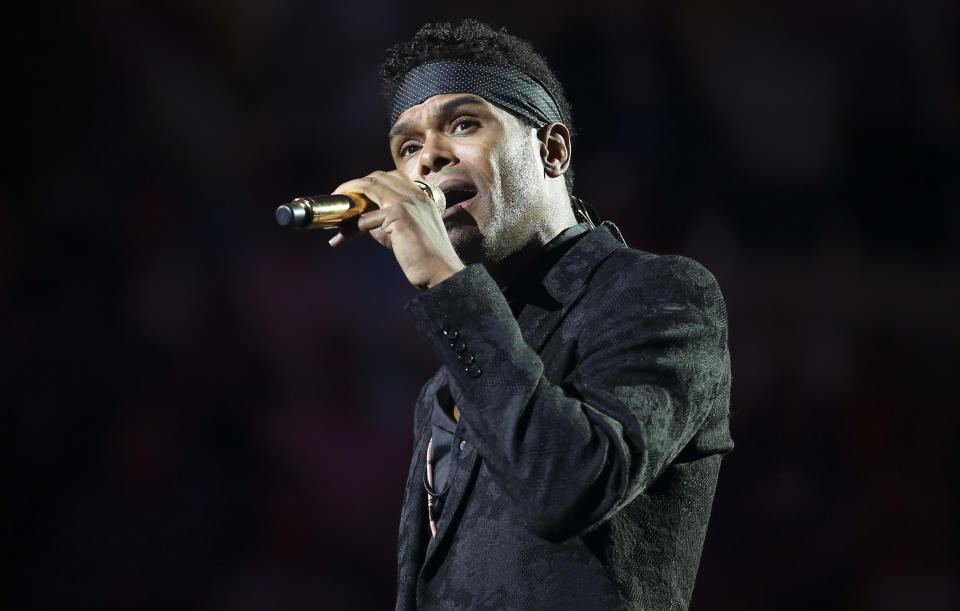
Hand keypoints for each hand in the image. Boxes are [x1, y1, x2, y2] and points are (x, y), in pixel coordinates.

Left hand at [328, 170, 464, 288]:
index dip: (369, 183)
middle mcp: (415, 194)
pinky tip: (343, 237)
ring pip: (369, 186)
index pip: (391, 177)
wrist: (440, 271)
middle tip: (339, 198)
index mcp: (420, 196)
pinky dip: (352, 227)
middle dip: (354, 185)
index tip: (355, 195)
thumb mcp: (404, 231)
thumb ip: (384, 220)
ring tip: (335, 208)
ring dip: (348, 195)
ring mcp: (407, 202)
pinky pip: (366, 218)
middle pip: (377, 177)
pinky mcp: (399, 215)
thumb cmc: (424, 257)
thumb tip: (358, 220)